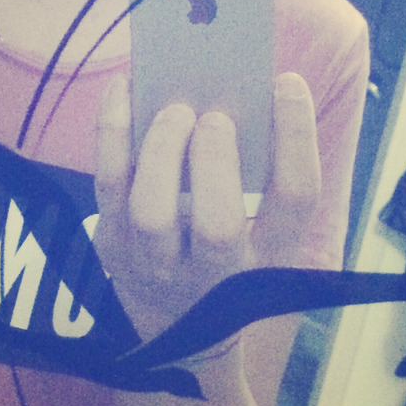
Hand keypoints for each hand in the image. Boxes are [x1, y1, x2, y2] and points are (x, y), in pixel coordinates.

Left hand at [93, 72, 320, 340]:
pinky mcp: (113, 247)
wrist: (180, 323)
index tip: (286, 83)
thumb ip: (263, 166)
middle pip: (218, 224)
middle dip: (215, 160)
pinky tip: (123, 88)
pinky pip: (108, 185)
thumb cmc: (231, 247)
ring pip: (152, 213)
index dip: (296, 135)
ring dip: (163, 149)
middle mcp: (218, 272)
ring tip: (175, 109)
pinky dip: (114, 129)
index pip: (297, 199)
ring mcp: (158, 265)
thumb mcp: (265, 225)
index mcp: (274, 255)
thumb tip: (239, 82)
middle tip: (215, 116)